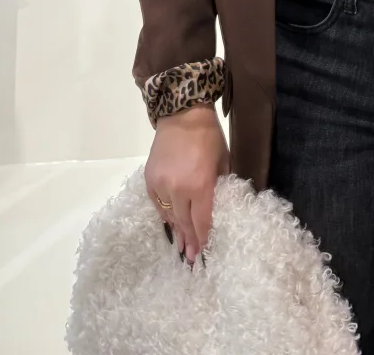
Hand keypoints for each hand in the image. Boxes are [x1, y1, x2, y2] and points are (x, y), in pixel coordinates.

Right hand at [145, 104, 229, 265]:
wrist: (182, 114)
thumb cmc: (209, 136)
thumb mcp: (223, 161)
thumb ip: (220, 185)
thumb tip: (217, 204)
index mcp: (200, 185)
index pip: (202, 220)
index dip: (203, 237)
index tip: (204, 253)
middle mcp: (178, 190)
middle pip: (184, 222)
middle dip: (189, 241)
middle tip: (192, 258)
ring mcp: (161, 185)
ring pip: (169, 215)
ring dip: (176, 230)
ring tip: (181, 246)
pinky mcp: (150, 180)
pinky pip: (158, 204)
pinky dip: (165, 214)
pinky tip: (170, 223)